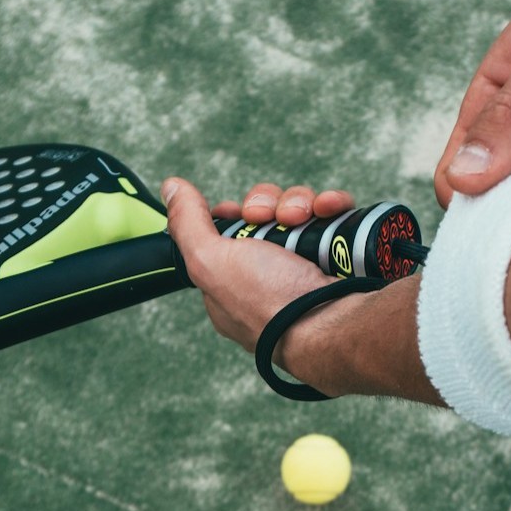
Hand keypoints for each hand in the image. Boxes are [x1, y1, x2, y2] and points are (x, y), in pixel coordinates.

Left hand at [161, 177, 356, 352]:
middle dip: (267, 206)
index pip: (227, 236)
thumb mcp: (210, 262)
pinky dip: (330, 207)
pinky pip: (332, 217)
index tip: (240, 213)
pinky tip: (328, 211)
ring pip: (298, 211)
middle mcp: (268, 277)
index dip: (234, 216)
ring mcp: (305, 267)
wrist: (332, 323)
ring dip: (299, 203)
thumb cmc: (268, 305)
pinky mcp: (339, 256)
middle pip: (263, 217)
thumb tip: (171, 187)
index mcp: (232, 284)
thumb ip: (187, 223)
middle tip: (270, 218)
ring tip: (303, 217)